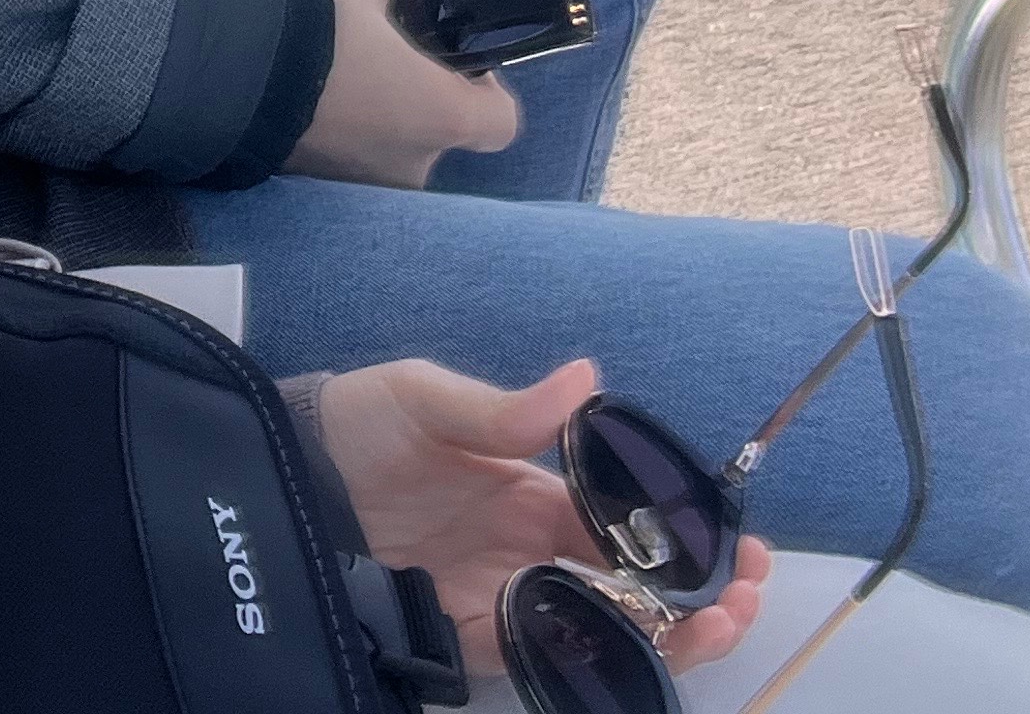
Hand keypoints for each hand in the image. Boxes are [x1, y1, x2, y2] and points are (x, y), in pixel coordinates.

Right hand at [287, 0, 521, 187]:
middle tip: (379, 56)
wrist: (228, 65)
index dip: (485, 88)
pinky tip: (306, 97)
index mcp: (442, 116)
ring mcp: (363, 187)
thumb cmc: (320, 21)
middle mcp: (413, 166)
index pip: (500, 121)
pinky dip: (337, 133)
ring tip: (333, 74)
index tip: (449, 57)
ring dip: (376, 117)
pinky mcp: (316, 192)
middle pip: (437, 132)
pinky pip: (346, 159)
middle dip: (416, 97)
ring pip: (389, 147)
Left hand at [316, 357, 769, 678]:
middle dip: (697, 595)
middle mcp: (527, 549)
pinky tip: (630, 643)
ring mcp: (497, 593)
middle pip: (629, 585)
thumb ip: (504, 408)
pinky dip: (585, 651)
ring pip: (597, 625)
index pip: (626, 522)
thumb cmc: (356, 424)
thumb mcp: (426, 398)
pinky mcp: (459, 630)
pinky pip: (532, 651)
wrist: (281, 475)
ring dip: (663, 631)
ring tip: (716, 626)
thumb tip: (587, 378)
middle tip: (747, 595)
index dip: (682, 537)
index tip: (738, 544)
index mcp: (532, 490)